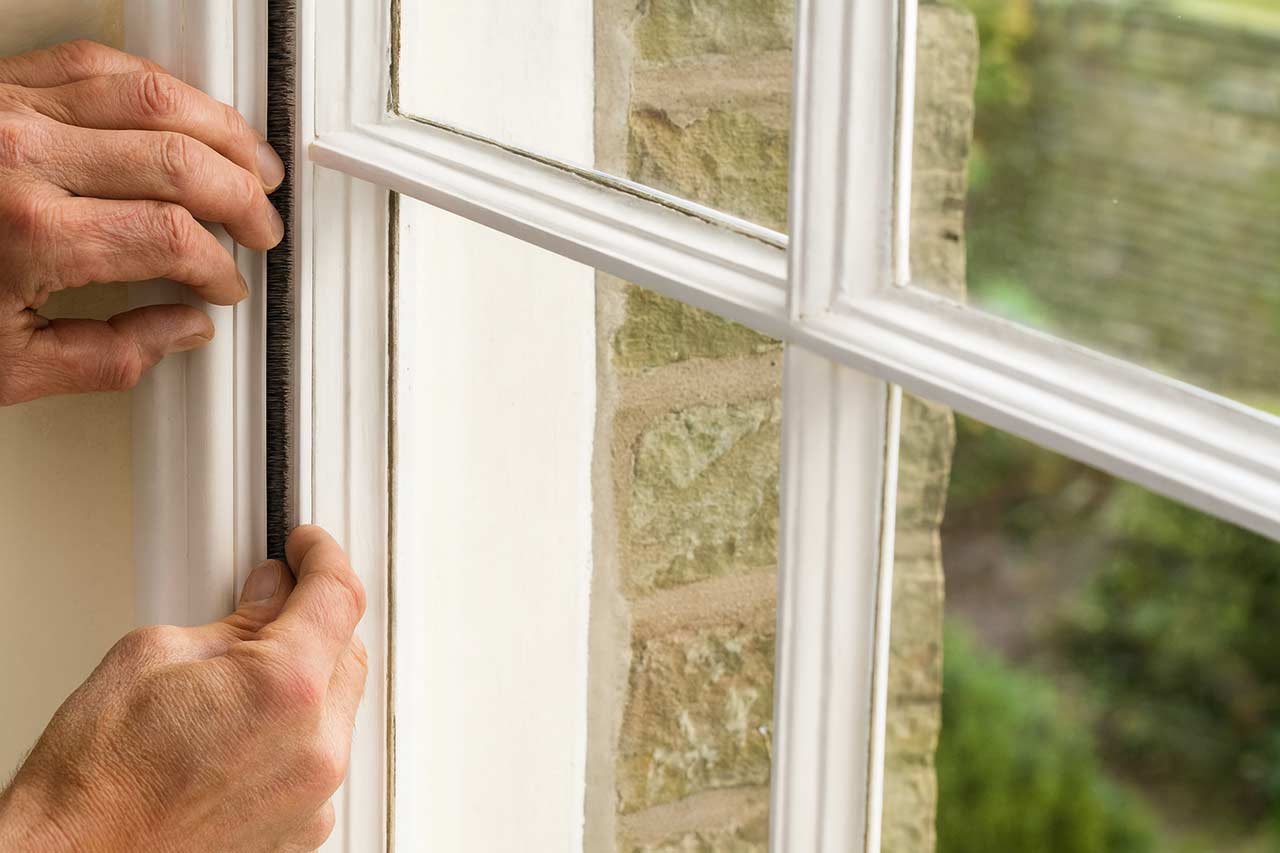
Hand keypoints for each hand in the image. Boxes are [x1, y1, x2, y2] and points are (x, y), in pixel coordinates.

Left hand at [0, 39, 284, 404]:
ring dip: (219, 130)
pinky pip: (97, 63)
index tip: (223, 286)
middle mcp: (21, 157)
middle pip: (178, 160)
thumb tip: (180, 331)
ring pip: (151, 95)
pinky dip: (156, 86)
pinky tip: (185, 113)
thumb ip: (108, 357)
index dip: (217, 268)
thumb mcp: (4, 366)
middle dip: (239, 199)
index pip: (171, 238)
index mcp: (30, 234)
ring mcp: (8, 108)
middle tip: (259, 227)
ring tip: (251, 163)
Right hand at [0, 526, 367, 852]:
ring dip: (306, 684)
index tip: (310, 549)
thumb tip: (271, 596)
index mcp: (284, 688)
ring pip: (337, 710)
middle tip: (267, 611)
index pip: (338, 596)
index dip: (324, 559)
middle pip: (348, 653)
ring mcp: (314, 797)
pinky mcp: (304, 832)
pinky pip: (318, 761)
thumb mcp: (152, 657)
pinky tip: (241, 737)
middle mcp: (315, 747)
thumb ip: (232, 621)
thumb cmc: (93, 782)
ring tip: (237, 688)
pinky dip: (295, 738)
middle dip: (313, 624)